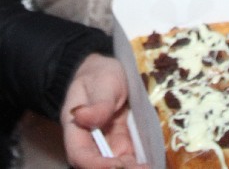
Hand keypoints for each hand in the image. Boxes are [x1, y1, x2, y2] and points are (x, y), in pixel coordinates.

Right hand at [60, 53, 146, 168]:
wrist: (110, 70)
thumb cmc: (100, 73)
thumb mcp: (102, 82)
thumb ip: (98, 103)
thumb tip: (81, 117)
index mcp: (76, 126)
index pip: (79, 154)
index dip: (96, 165)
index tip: (117, 164)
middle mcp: (89, 140)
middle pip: (97, 165)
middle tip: (141, 168)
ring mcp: (107, 143)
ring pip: (115, 164)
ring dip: (130, 168)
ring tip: (149, 167)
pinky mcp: (122, 142)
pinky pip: (129, 158)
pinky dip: (138, 163)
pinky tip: (152, 162)